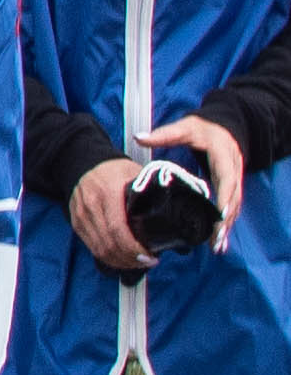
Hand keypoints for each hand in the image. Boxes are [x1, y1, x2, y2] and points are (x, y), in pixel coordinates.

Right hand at [67, 158, 150, 272]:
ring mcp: (81, 217)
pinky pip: (91, 247)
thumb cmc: (113, 170)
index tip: (150, 256)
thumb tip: (175, 214)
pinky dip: (107, 257)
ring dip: (119, 262)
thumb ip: (151, 192)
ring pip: (99, 250)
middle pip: (108, 244)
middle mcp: (91, 207)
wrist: (82, 163)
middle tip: (148, 262)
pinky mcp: (77, 224)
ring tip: (137, 263)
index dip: (134, 249)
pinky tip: (122, 258)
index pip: (118, 230)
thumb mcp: (136, 174)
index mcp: (108, 193)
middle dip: (130, 259)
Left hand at [136, 115, 246, 249]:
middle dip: (225, 221)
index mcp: (224, 156)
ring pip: (234, 207)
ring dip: (226, 227)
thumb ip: (164, 135)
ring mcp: (234, 180)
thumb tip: (139, 138)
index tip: (220, 214)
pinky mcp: (231, 188)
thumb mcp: (185, 128)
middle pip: (233, 199)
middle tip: (216, 241)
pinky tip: (217, 241)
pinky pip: (231, 208)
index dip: (225, 197)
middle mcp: (233, 170)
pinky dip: (225, 224)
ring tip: (217, 247)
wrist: (224, 128)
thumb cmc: (203, 129)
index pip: (227, 179)